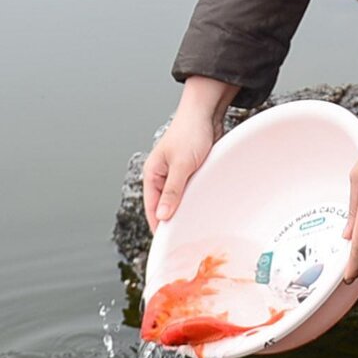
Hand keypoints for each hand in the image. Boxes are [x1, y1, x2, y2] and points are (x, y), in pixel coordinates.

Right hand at [143, 77, 237, 231]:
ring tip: (195, 226)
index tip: (168, 243)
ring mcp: (176, 174)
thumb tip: (162, 215)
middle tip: (185, 239)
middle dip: (173, 220)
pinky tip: (203, 209)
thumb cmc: (191, 133)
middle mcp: (162, 176)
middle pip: (164, 206)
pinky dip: (195, 200)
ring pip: (178, 200)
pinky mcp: (190, 172)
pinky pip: (190, 191)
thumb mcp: (182, 165)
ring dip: (185, 210)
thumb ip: (172, 191)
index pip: (151, 208)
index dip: (159, 226)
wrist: (206, 114)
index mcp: (152, 174)